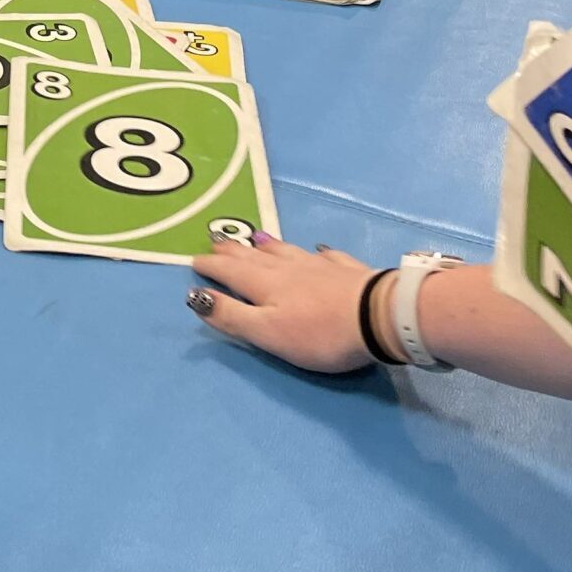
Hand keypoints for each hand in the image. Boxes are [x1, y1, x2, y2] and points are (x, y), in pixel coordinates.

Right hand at [188, 234, 378, 373]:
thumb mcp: (268, 332)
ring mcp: (318, 266)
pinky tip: (318, 250)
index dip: (210, 266)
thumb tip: (196, 295)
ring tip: (256, 238)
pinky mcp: (346, 270)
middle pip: (254, 256)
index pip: (230, 270)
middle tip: (216, 241)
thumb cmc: (319, 332)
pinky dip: (315, 252)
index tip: (193, 259)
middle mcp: (287, 268)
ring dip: (267, 246)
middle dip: (232, 250)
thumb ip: (232, 315)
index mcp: (264, 284)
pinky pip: (324, 256)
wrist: (378, 317)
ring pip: (285, 251)